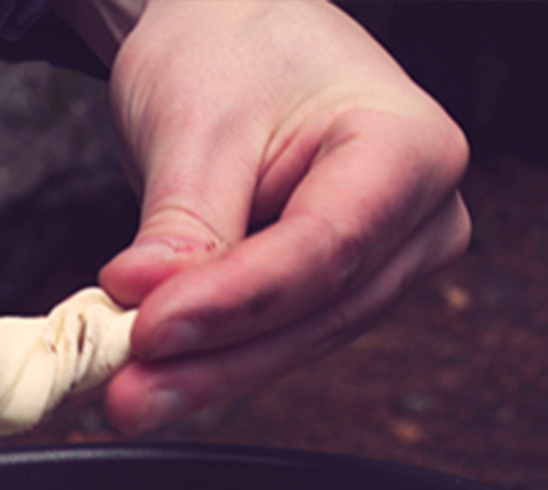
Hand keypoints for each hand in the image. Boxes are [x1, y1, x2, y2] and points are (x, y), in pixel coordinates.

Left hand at [66, 0, 470, 434]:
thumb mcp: (198, 118)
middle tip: (127, 392)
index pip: (323, 246)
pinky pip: (276, 340)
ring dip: (206, 376)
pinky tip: (151, 380)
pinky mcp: (338, 295)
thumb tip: (147, 299)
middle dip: (214, 361)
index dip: (234, 301)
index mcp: (411, 147)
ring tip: (126, 394)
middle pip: (316, 311)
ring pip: (296, 341)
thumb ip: (183, 218)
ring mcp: (387, 264)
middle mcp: (421, 218)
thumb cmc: (234, 50)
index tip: (150, 328)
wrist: (237, 34)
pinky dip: (210, 361)